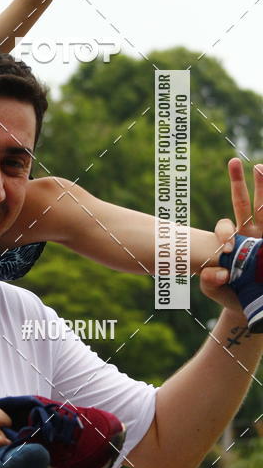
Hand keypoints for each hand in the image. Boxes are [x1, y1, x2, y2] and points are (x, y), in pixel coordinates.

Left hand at [199, 158, 262, 311]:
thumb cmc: (233, 294)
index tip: (227, 247)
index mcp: (233, 240)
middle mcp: (250, 232)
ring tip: (260, 166)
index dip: (224, 231)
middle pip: (243, 203)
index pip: (224, 226)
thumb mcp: (215, 290)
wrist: (254, 305)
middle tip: (234, 162)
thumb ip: (209, 283)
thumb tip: (214, 273)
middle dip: (239, 182)